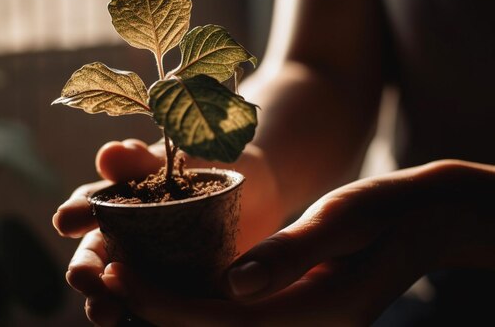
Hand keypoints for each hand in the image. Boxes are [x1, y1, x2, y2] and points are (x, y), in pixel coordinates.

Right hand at [52, 138, 283, 324]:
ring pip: (120, 287)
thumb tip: (108, 154)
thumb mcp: (176, 159)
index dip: (75, 213)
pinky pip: (160, 306)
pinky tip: (152, 323)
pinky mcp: (178, 288)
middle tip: (83, 280)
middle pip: (96, 256)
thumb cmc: (205, 165)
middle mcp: (124, 237)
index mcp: (117, 201)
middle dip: (86, 270)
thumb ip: (144, 161)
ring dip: (108, 300)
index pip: (89, 206)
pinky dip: (151, 315)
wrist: (255, 188)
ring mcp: (149, 266)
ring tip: (106, 314)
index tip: (65, 220)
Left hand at [98, 159, 494, 325]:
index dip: (154, 298)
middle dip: (147, 304)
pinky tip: (163, 272)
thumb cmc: (385, 210)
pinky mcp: (287, 312)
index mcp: (309, 317)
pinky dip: (189, 299)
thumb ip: (290, 256)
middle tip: (103, 268)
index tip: (113, 266)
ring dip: (162, 303)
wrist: (422, 221)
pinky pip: (228, 317)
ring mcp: (292, 326)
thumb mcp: (342, 220)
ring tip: (120, 269)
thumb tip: (234, 285)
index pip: (212, 320)